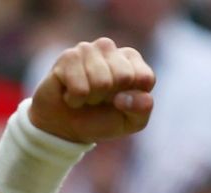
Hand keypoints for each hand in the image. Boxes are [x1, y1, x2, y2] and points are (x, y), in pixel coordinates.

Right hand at [29, 37, 154, 144]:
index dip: (133, 100)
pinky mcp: (68, 57)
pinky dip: (76, 100)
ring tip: (86, 96)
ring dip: (92, 99)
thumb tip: (139, 97)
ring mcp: (88, 49)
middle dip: (111, 98)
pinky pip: (80, 88)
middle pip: (124, 76)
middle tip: (100, 100)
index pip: (145, 77)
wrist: (65, 126)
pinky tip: (71, 94)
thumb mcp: (130, 121)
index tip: (121, 103)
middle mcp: (110, 48)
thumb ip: (142, 109)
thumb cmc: (101, 119)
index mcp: (131, 60)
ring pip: (102, 82)